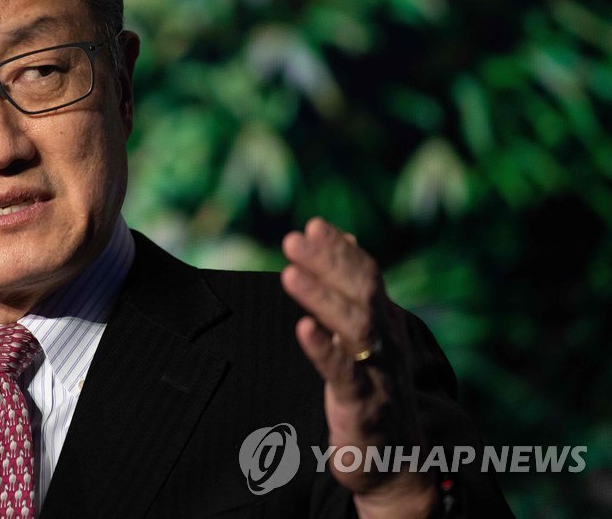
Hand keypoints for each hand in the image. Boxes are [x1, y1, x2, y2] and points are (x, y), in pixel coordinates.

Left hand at [282, 217, 435, 517]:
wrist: (396, 460)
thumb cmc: (374, 389)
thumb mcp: (367, 334)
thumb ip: (354, 290)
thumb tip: (346, 239)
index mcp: (386, 322)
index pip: (367, 276)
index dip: (340, 251)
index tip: (313, 225)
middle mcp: (386, 341)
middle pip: (361, 293)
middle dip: (328, 263)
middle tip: (293, 240)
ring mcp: (376, 372)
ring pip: (355, 327)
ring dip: (322, 297)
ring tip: (290, 274)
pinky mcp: (362, 406)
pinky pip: (344, 373)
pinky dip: (324, 349)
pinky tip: (303, 329)